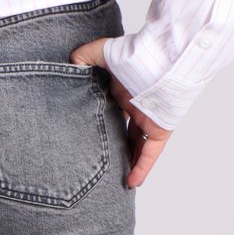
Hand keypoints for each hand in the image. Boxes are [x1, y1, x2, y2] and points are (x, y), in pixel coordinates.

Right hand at [69, 36, 172, 187]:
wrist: (162, 58)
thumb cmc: (134, 53)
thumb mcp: (102, 52)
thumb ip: (84, 56)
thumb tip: (71, 64)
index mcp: (123, 92)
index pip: (111, 112)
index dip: (102, 124)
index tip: (90, 136)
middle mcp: (136, 108)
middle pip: (124, 132)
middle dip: (115, 146)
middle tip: (102, 162)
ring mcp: (149, 119)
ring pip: (138, 146)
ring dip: (128, 161)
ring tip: (116, 179)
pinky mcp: (160, 129)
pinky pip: (151, 153)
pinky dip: (142, 167)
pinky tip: (132, 182)